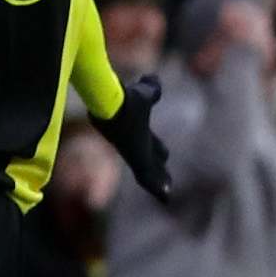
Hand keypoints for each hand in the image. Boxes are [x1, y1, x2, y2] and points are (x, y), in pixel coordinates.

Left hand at [93, 74, 171, 202]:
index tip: (166, 156)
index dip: (157, 150)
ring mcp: (134, 155)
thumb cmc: (124, 99)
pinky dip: (157, 188)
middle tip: (166, 181)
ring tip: (166, 194)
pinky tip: (165, 198)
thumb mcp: (144, 93)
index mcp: (137, 131)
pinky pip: (146, 178)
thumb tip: (153, 78)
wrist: (109, 105)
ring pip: (148, 173)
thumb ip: (150, 87)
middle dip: (158, 170)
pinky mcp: (136, 161)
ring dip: (159, 183)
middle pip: (149, 160)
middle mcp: (135, 145)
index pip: (150, 144)